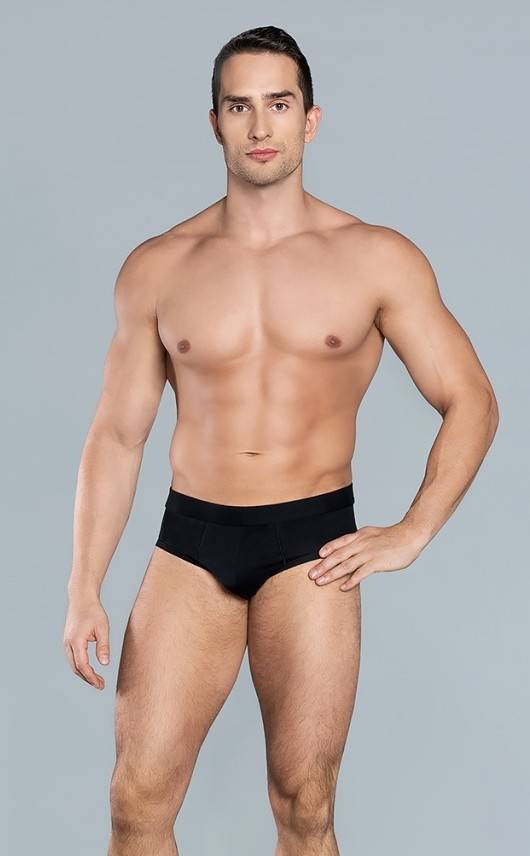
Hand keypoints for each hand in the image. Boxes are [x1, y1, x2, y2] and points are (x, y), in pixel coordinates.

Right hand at [63, 595, 109, 689]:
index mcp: (76, 641)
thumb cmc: (94, 612)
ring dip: (84, 673)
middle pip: (76, 668)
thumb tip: (105, 664)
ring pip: (73, 664)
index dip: (91, 677)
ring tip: (97, 679)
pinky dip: (80, 666)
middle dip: (88, 678)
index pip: (83, 666)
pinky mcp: (68, 641)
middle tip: (100, 685)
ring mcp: (66, 642)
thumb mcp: (103, 629)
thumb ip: (103, 647)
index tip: (100, 684)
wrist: (81, 599)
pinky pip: (72, 658)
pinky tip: (89, 668)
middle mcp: (68, 644)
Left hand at [308, 522, 425, 590]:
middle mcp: (361, 544)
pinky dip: (350, 581)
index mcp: (360, 536)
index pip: (340, 542)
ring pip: (346, 565)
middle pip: (338, 555)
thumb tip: (350, 550)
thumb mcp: (373, 534)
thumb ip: (361, 541)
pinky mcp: (377, 562)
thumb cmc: (393, 537)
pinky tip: (342, 588)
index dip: (328, 549)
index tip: (317, 557)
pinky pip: (361, 573)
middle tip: (311, 575)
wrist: (410, 536)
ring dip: (331, 574)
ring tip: (320, 582)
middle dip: (323, 566)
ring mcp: (369, 553)